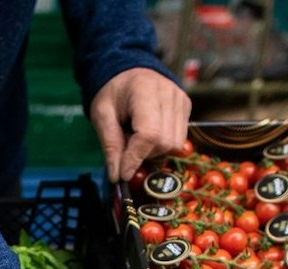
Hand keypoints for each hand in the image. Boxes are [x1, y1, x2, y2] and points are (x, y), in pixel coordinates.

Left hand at [89, 67, 189, 182]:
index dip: (136, 157)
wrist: (128, 72)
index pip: (149, 134)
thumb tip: (117, 176)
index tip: (124, 173)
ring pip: (175, 144)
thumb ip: (110, 145)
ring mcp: (181, 100)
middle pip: (164, 142)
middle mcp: (169, 94)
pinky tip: (149, 133)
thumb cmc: (113, 93)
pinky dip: (162, 144)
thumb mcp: (101, 115)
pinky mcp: (186, 107)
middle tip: (127, 145)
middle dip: (144, 154)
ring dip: (154, 151)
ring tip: (137, 137)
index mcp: (145, 91)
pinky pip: (179, 138)